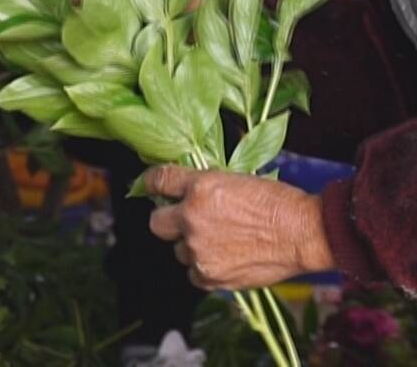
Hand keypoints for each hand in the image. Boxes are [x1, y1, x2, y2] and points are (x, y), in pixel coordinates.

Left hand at [145, 166, 334, 289]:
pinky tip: (226, 260)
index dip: (151, 184)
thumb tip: (185, 193)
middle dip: (169, 222)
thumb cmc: (279, 204)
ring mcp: (199, 249)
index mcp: (199, 188)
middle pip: (156, 223)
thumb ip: (205, 189)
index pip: (158, 181)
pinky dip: (205, 269)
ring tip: (222, 243)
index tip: (151, 187)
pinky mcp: (210, 275)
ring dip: (192, 247)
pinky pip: (194, 274)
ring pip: (178, 251)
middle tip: (187, 222)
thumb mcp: (236, 180)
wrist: (305, 233)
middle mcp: (192, 218)